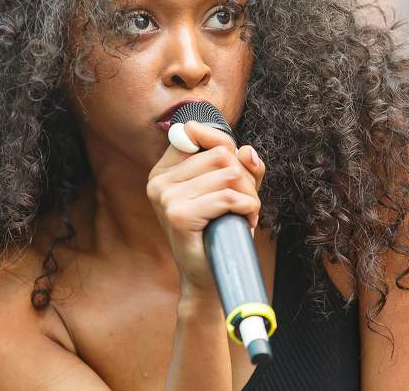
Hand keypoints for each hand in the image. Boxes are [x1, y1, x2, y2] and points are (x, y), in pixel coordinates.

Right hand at [146, 121, 265, 296]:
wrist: (207, 276)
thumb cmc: (218, 230)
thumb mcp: (231, 190)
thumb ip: (241, 166)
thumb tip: (247, 151)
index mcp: (164, 170)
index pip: (194, 131)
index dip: (223, 145)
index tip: (233, 169)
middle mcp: (159, 180)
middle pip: (220, 154)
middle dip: (244, 177)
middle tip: (243, 201)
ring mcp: (165, 197)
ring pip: (228, 174)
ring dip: (249, 195)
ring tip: (244, 212)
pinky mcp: (178, 215)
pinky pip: (227, 198)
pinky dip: (246, 208)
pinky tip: (245, 221)